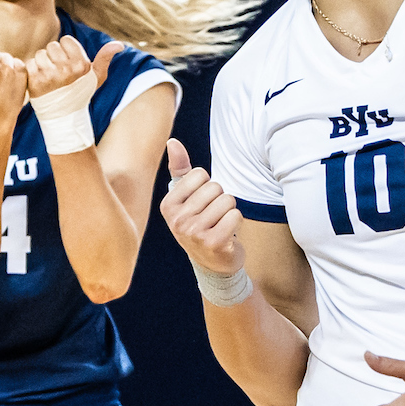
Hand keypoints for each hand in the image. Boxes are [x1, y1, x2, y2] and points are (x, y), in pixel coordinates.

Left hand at [25, 35, 121, 99]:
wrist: (65, 117)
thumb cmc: (81, 93)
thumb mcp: (96, 77)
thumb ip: (105, 58)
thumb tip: (120, 44)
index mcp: (81, 64)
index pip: (66, 40)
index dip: (66, 50)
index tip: (68, 63)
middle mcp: (66, 69)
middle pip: (52, 45)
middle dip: (54, 56)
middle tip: (58, 71)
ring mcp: (49, 75)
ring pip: (40, 54)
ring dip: (42, 63)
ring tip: (49, 76)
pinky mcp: (35, 81)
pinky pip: (30, 64)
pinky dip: (33, 71)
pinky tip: (40, 80)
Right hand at [160, 141, 243, 274]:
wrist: (212, 264)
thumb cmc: (199, 224)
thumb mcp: (185, 198)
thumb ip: (180, 169)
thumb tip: (172, 142)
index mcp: (168, 206)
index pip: (200, 174)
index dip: (207, 186)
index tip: (202, 204)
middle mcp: (177, 220)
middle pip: (215, 187)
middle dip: (220, 199)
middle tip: (213, 217)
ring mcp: (194, 233)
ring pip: (228, 200)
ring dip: (229, 211)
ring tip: (220, 225)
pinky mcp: (214, 243)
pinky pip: (236, 215)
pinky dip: (236, 222)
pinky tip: (228, 234)